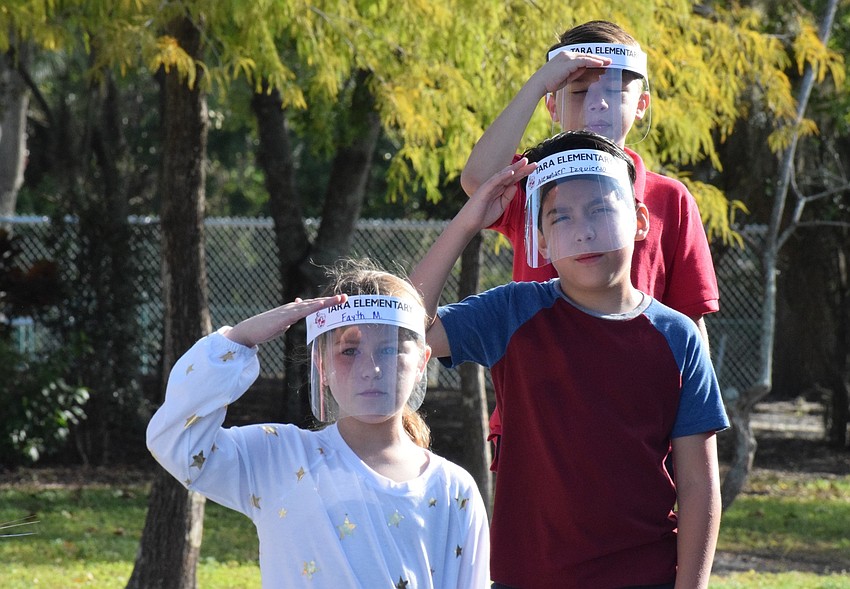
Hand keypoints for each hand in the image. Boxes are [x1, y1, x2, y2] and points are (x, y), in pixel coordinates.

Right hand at [225, 294, 346, 347]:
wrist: (249, 331)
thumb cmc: (264, 329)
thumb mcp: (281, 323)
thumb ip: (289, 318)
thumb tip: (295, 314)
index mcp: (293, 310)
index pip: (312, 305)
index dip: (326, 303)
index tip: (338, 301)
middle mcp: (292, 307)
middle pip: (315, 302)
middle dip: (330, 300)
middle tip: (345, 298)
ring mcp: (288, 310)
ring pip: (311, 305)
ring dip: (326, 302)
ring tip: (339, 299)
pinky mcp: (284, 316)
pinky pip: (302, 311)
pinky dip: (313, 307)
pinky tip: (321, 304)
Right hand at [461, 158, 536, 229]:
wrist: (469, 223)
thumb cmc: (483, 215)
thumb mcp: (501, 207)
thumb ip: (508, 197)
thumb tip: (515, 187)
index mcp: (499, 189)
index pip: (513, 179)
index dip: (523, 173)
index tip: (534, 168)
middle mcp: (495, 185)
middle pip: (511, 174)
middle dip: (523, 168)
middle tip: (535, 163)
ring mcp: (489, 186)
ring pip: (504, 174)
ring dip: (514, 168)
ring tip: (524, 162)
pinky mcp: (484, 190)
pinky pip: (495, 181)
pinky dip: (503, 176)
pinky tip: (511, 172)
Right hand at [531, 51, 610, 95]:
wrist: (539, 84)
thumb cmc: (550, 82)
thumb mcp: (566, 77)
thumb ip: (576, 72)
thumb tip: (586, 69)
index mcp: (565, 57)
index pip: (582, 57)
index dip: (593, 60)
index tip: (603, 63)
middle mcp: (567, 54)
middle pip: (586, 55)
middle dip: (599, 58)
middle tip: (610, 61)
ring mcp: (567, 57)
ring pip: (586, 57)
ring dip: (598, 59)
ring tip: (609, 62)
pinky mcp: (568, 62)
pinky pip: (584, 61)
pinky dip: (593, 62)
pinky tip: (601, 64)